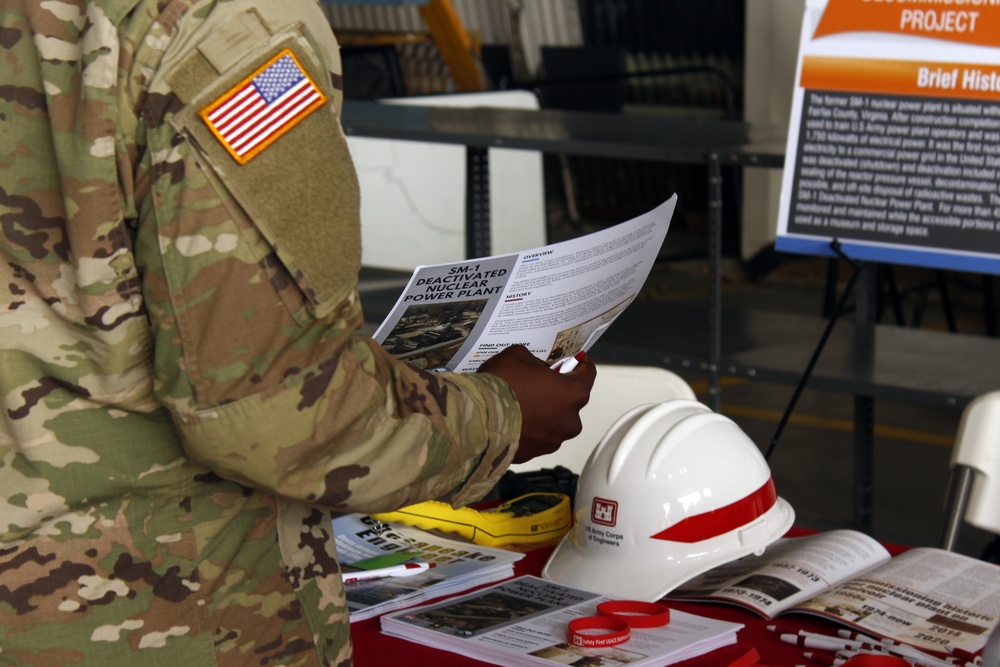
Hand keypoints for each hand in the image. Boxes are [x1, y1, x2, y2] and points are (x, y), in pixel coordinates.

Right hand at [477, 345, 595, 463]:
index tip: (575, 359)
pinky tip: (511, 420)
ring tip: (520, 405)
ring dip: (543, 413)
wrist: (478, 419)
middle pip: (569, 402)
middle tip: (537, 383)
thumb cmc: (503, 384)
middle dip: (557, 392)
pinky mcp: (534, 455)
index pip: (588, 374)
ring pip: (553, 422)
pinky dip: (528, 429)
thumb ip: (534, 361)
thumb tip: (536, 369)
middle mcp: (570, 421)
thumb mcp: (518, 355)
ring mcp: (553, 441)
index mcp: (573, 393)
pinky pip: (535, 437)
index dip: (581, 364)